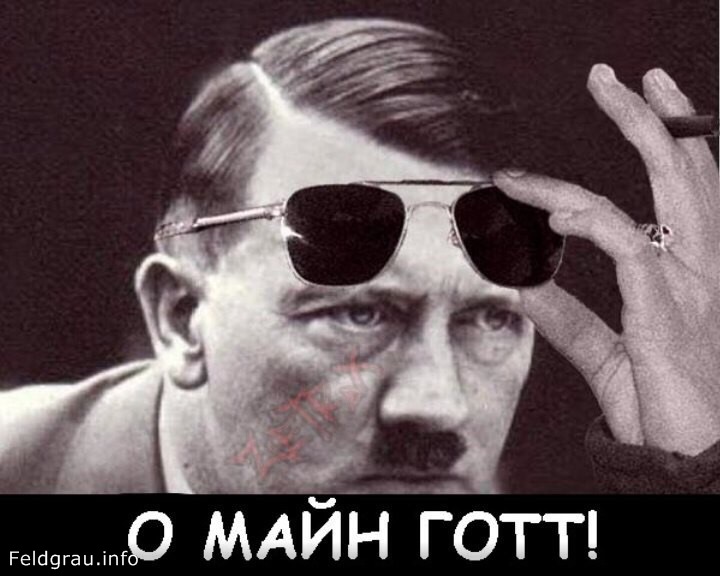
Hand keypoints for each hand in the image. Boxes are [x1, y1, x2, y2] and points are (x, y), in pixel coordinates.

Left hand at [494, 64, 719, 455]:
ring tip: (603, 95)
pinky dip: (592, 220)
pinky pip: (631, 247)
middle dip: (653, 116)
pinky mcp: (667, 313)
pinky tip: (555, 208)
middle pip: (687, 171)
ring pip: (666, 189)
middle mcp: (701, 269)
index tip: (643, 96)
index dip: (669, 137)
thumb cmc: (662, 407)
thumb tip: (518, 284)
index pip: (687, 189)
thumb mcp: (605, 352)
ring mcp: (691, 287)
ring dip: (632, 136)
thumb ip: (564, 316)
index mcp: (690, 274)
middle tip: (616, 76)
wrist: (690, 458)